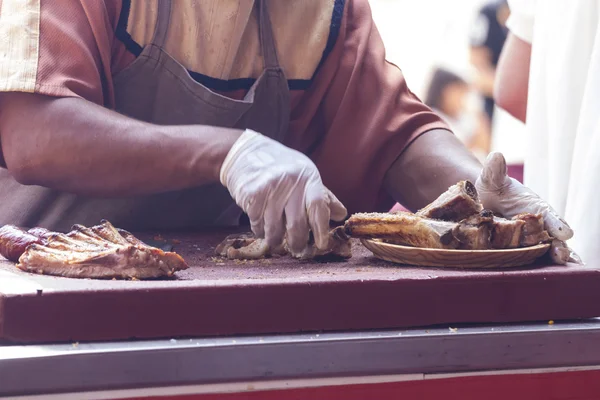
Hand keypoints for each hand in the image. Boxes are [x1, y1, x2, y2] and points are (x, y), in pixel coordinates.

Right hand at [220, 129, 346, 252]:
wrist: (244, 152)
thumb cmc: (280, 167)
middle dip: (297, 242)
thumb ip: (323, 195)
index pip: (318, 206)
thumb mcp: (305, 175)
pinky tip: (260, 223)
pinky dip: (259, 230)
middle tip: (296, 248)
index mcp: (308, 176)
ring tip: (275, 239)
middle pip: (297, 223)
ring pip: (274, 229)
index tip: (321, 245)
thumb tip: (341, 215)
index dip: (321, 229)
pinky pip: (257, 224)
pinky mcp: (251, 194)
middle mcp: (290, 180)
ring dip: (275, 239)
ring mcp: (270, 187)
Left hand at [475, 152, 578, 264]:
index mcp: (534, 207)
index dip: (557, 223)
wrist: (479, 204)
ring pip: (547, 251)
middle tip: (562, 254)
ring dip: (555, 259)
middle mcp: (537, 225)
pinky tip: (550, 279)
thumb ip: (494, 170)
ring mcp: (530, 241)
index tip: (564, 232)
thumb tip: (496, 155)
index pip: (549, 215)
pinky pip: (533, 261)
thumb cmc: (490, 189)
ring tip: (561, 267)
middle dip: (559, 246)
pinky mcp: (520, 253)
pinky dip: (542, 269)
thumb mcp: (490, 179)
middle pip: (552, 237)